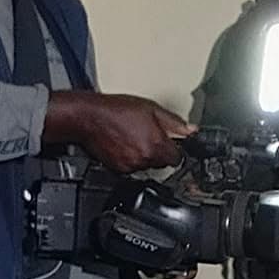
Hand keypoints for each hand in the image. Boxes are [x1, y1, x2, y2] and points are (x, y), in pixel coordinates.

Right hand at [46, 91, 194, 171]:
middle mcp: (144, 159)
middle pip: (162, 163)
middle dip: (159, 150)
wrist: (88, 117)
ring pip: (146, 166)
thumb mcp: (150, 108)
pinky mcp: (118, 170)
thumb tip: (190, 130)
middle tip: (148, 134)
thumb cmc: (115, 110)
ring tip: (133, 137)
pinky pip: (131, 168)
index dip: (175, 149)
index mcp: (156, 145)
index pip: (178, 158)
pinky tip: (123, 144)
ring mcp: (131, 166)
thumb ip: (173, 122)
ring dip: (144, 155)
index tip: (172, 143)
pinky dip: (130, 159)